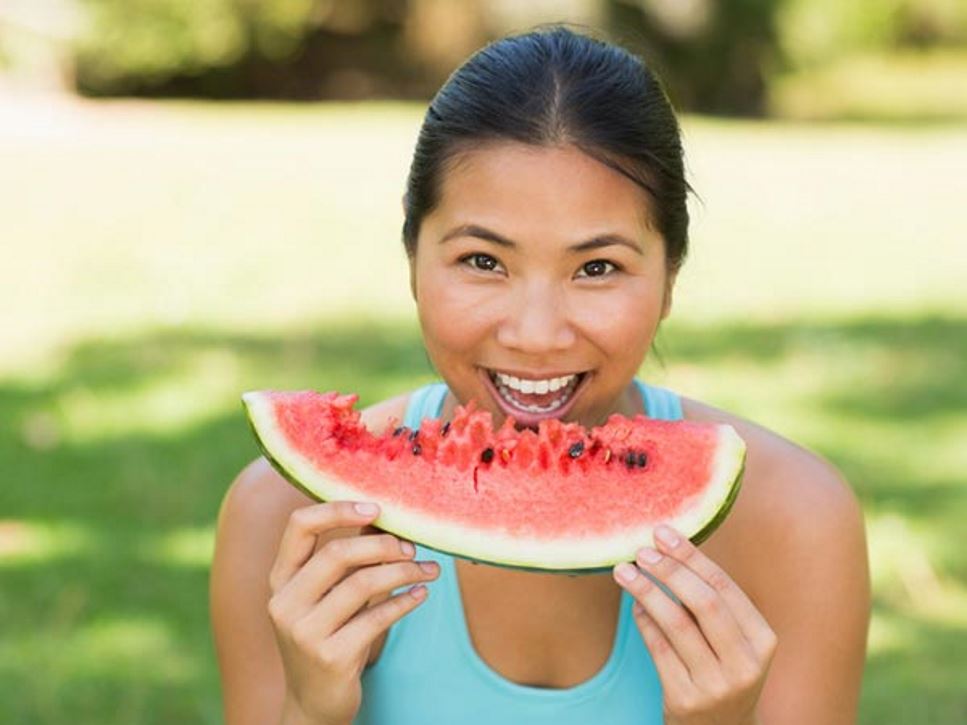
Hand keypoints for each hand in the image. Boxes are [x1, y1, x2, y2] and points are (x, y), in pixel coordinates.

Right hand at [267, 501, 440, 724]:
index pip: (300, 526)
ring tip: (428, 571)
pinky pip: (377, 617)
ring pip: (363, 584)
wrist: (313, 702)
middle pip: (338, 553)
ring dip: (404, 572)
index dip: (338, 509)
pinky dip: (405, 601)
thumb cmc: (327, 635)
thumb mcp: (325, 596)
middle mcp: (285, 603)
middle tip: (412, 548)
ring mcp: (304, 632)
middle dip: (384, 545)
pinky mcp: (331, 657)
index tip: (376, 508)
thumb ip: (346, 559)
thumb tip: (384, 516)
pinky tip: (421, 594)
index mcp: (281, 579)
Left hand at [612, 524, 776, 724]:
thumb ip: (711, 603)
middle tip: (642, 551)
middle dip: (669, 571)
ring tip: (624, 571)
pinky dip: (643, 621)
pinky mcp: (685, 700)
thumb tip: (667, 548)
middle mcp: (745, 665)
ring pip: (676, 624)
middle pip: (703, 603)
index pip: (724, 587)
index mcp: (763, 640)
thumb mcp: (734, 642)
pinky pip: (658, 649)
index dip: (691, 556)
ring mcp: (716, 685)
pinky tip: (634, 605)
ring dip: (646, 591)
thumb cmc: (723, 671)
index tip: (663, 533)